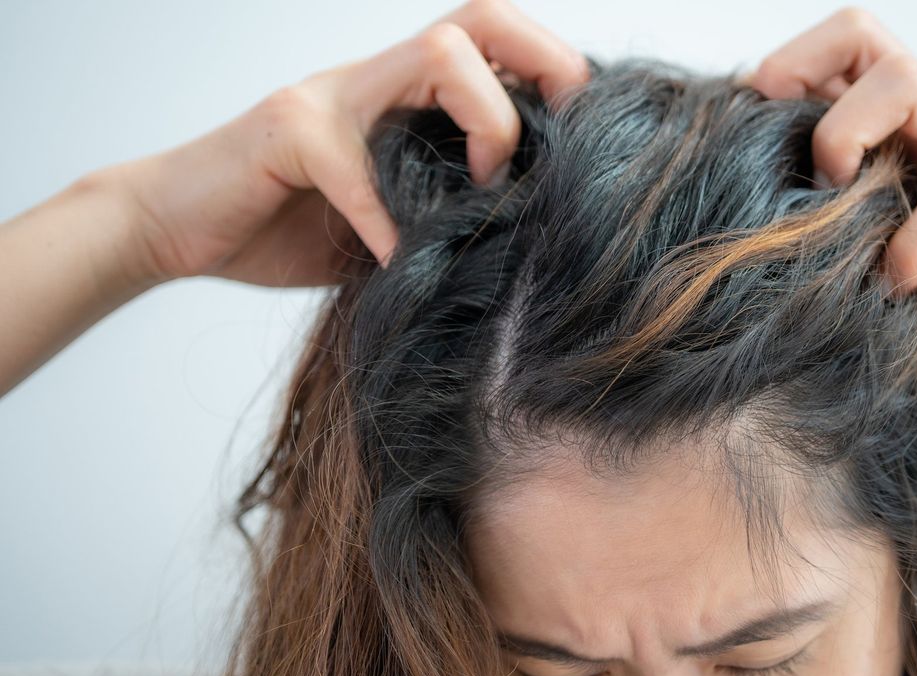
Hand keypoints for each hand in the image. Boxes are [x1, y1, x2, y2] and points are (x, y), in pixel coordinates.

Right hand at [111, 0, 587, 286]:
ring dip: (483, 122)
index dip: (555, 73)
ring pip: (434, 55)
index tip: (588, 140)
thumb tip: (533, 241)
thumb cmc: (292, 224)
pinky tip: (394, 260)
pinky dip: (386, 220)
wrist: (180, 226)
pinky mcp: (286, 130)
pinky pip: (353, 164)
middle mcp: (376, 79)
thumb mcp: (392, 218)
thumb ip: (447, 210)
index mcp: (406, 95)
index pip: (497, 42)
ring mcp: (331, 95)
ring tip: (483, 191)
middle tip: (559, 143)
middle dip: (542, 65)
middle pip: (480, 19)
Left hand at [747, 7, 916, 348]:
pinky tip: (898, 283)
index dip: (788, 68)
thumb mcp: (904, 238)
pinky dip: (916, 244)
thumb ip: (852, 223)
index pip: (846, 46)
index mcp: (912, 122)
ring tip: (840, 209)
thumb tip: (761, 240)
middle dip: (808, 84)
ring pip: (907, 84)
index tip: (751, 130)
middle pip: (867, 42)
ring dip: (850, 138)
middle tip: (801, 165)